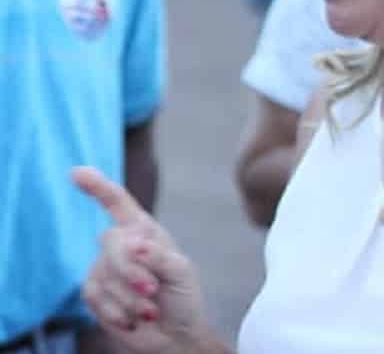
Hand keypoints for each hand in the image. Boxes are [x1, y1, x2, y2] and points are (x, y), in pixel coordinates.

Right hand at [72, 167, 207, 353]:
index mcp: (144, 230)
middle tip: (153, 289)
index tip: (77, 172)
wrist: (174, 335)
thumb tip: (134, 244)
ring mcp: (104, 268)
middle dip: (132, 269)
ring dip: (131, 297)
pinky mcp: (94, 293)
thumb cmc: (182, 297)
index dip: (97, 186)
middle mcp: (122, 245)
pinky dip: (118, 310)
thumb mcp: (180, 271)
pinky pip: (95, 296)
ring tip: (151, 309)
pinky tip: (135, 319)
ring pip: (105, 273)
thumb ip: (159, 255)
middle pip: (112, 242)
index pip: (117, 203)